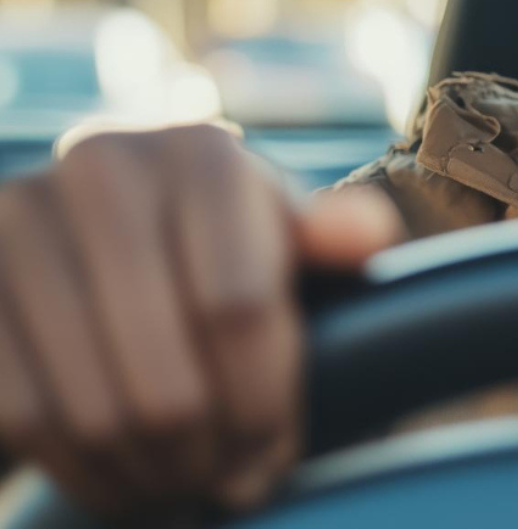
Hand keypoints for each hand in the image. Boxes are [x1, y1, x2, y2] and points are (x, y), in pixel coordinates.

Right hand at [0, 124, 403, 517]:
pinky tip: (115, 474)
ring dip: (145, 471)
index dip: (264, 404)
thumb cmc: (214, 245)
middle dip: (209, 452)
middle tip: (228, 480)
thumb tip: (364, 236)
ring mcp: (18, 217)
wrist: (96, 239)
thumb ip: (332, 239)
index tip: (273, 454)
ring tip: (179, 481)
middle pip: (168, 375)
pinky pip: (21, 414)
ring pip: (93, 409)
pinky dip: (76, 466)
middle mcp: (104, 166)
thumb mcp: (280, 234)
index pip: (239, 309)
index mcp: (201, 154)